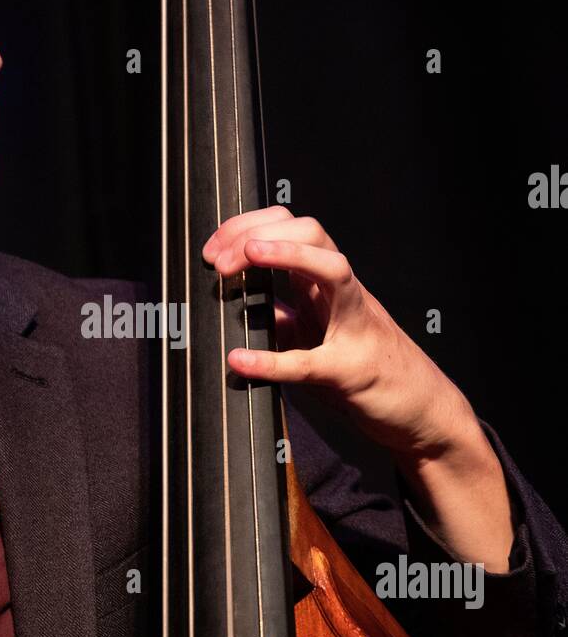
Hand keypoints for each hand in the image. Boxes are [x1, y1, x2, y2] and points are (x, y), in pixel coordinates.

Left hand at [202, 206, 514, 570]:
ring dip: (286, 254)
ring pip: (332, 269)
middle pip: (312, 231)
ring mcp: (354, 328)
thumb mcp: (315, 335)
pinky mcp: (352, 373)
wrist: (423, 410)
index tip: (212, 248)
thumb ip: (282, 315)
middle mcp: (345, 294)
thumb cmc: (365, 368)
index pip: (293, 226)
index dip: (250, 226)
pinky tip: (239, 361)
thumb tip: (235, 305)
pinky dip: (272, 361)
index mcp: (329, 284)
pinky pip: (311, 362)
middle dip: (260, 232)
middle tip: (217, 261)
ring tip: (242, 260)